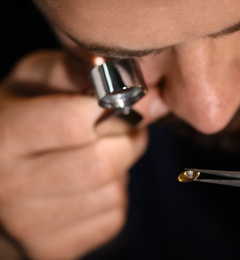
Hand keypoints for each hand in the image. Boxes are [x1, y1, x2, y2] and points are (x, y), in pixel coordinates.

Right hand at [0, 51, 147, 259]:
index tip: (122, 102)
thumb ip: (73, 72)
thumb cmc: (13, 128)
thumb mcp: (28, 84)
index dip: (110, 108)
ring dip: (119, 169)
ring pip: (113, 190)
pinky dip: (112, 196)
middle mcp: (9, 188)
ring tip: (94, 158)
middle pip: (103, 162)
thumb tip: (135, 87)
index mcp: (0, 139)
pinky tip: (88, 187)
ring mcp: (31, 228)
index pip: (74, 123)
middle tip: (120, 129)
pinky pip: (112, 215)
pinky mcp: (55, 251)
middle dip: (126, 141)